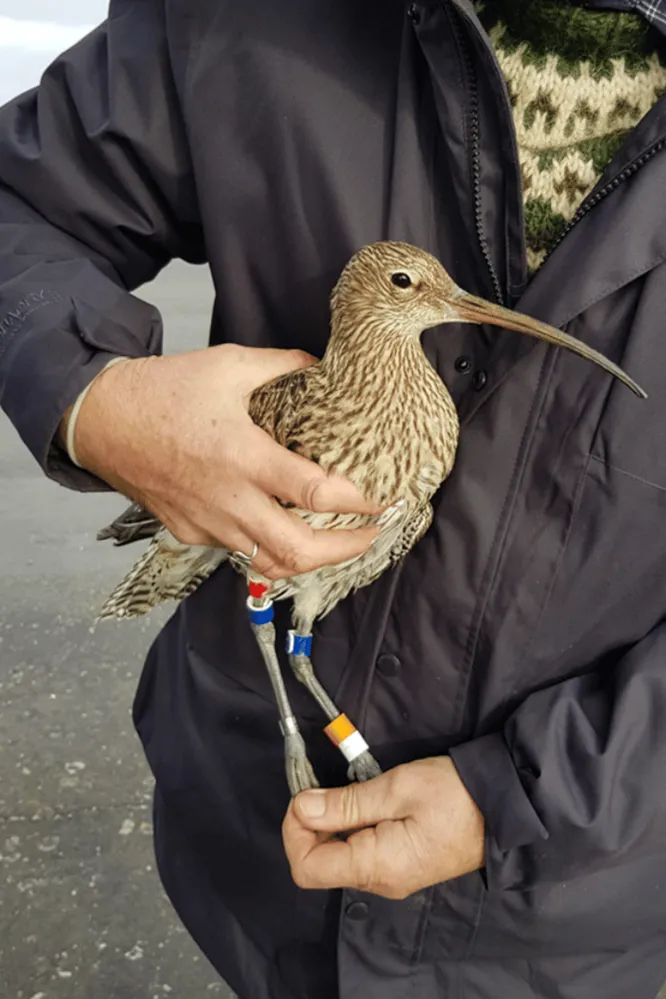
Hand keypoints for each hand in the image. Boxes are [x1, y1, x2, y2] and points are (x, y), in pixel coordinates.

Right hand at [65, 345, 379, 578]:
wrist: (101, 420)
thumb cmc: (162, 391)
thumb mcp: (228, 364)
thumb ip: (282, 366)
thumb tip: (320, 367)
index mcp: (242, 456)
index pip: (315, 494)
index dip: (359, 502)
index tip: (384, 498)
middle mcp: (228, 499)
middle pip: (298, 550)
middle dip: (346, 550)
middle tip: (373, 535)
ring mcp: (208, 523)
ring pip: (269, 564)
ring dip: (311, 559)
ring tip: (339, 543)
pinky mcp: (191, 532)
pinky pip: (240, 554)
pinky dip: (271, 551)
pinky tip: (288, 533)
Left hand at [283, 757, 484, 898]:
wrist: (504, 806)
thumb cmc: (454, 793)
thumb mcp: (396, 788)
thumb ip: (345, 803)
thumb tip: (301, 808)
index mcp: (378, 867)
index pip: (308, 868)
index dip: (294, 832)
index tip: (302, 797)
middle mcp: (381, 881)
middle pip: (320, 864)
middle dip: (308, 826)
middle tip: (317, 787)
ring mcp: (393, 876)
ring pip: (338, 858)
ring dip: (328, 825)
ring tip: (340, 791)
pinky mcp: (402, 865)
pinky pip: (360, 854)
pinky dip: (348, 829)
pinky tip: (360, 803)